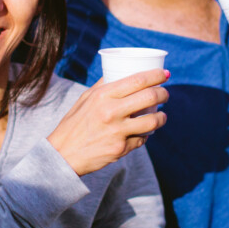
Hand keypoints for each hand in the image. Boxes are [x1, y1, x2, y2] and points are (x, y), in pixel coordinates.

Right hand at [47, 69, 169, 175]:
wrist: (63, 155)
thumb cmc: (74, 124)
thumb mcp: (85, 99)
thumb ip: (103, 86)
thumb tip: (120, 72)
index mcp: (103, 96)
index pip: (137, 80)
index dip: (156, 75)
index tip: (165, 74)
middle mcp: (111, 112)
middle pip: (150, 97)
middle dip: (164, 94)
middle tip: (165, 94)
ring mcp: (118, 131)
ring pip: (153, 120)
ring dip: (161, 117)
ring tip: (161, 115)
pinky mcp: (121, 149)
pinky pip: (142, 139)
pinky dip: (145, 135)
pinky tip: (144, 132)